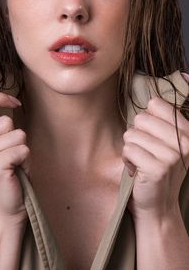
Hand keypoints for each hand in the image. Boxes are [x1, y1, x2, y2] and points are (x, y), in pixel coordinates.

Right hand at [0, 92, 30, 223]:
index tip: (15, 101)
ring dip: (21, 150)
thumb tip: (9, 104)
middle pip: (5, 121)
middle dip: (14, 138)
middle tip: (8, 159)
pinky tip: (16, 173)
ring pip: (17, 134)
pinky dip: (26, 160)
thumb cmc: (1, 179)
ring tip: (12, 166)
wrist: (2, 213)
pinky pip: (23, 148)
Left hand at [122, 97, 188, 219]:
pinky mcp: (157, 168)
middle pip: (141, 118)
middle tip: (146, 153)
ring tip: (142, 162)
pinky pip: (128, 149)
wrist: (159, 207)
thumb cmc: (158, 170)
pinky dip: (127, 160)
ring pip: (131, 134)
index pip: (156, 104)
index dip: (147, 119)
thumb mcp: (168, 144)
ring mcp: (172, 155)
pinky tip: (137, 171)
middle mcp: (184, 142)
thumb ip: (162, 123)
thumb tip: (148, 102)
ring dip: (131, 149)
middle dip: (137, 136)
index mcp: (188, 132)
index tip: (152, 136)